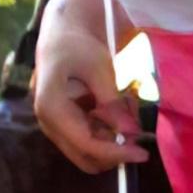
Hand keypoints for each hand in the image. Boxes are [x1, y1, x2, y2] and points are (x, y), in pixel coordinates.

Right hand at [31, 6, 146, 176]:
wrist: (63, 35)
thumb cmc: (78, 46)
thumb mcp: (99, 69)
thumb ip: (112, 102)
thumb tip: (130, 133)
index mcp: (51, 107)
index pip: (85, 144)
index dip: (116, 153)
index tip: (144, 153)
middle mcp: (48, 122)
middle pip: (85, 156)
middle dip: (115, 151)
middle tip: (139, 133)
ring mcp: (55, 124)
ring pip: (89, 151)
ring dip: (113, 140)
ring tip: (129, 109)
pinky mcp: (65, 123)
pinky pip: (89, 139)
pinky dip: (109, 131)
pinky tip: (121, 108)